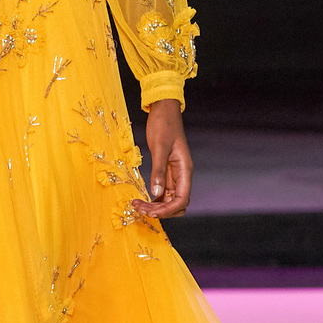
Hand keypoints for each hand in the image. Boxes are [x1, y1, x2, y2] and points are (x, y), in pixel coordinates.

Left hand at [131, 98, 191, 219]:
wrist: (163, 110)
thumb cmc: (164, 125)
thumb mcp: (159, 148)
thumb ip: (158, 171)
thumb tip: (156, 193)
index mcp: (185, 170)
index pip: (181, 199)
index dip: (168, 210)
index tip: (151, 213)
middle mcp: (182, 174)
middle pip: (176, 203)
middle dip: (160, 210)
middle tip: (140, 208)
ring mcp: (174, 174)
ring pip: (168, 199)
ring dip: (155, 205)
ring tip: (137, 204)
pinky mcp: (166, 170)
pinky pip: (162, 190)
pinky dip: (153, 197)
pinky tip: (141, 198)